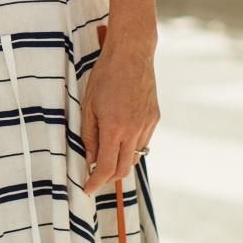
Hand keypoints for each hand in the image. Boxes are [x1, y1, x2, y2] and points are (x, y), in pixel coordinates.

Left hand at [81, 17, 159, 194]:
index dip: (95, 182)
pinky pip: (144, 142)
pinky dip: (132, 146)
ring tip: (107, 152)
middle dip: (108, 177)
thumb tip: (89, 159)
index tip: (87, 189)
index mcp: (114, 127)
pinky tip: (122, 135)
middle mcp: (134, 130)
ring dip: (121, 161)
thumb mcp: (88, 105)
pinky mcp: (155, 118)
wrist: (132, 53)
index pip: (106, 167)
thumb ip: (88, 135)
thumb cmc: (105, 76)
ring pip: (135, 157)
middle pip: (123, 168)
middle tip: (95, 174)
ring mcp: (147, 124)